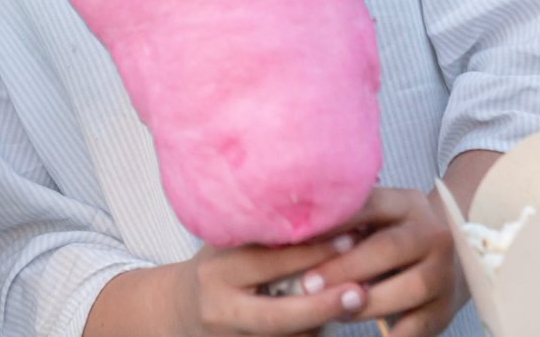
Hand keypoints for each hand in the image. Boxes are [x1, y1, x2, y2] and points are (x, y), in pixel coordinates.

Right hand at [164, 236, 354, 335]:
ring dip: (324, 322)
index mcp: (217, 271)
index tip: (350, 237)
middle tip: (360, 291)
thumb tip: (326, 214)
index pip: (269, 261)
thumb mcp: (230, 245)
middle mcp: (221, 310)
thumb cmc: (216, 269)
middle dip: (322, 305)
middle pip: (278, 315)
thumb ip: (266, 237)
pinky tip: (330, 316)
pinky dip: (312, 334)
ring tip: (355, 298)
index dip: (312, 251)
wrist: (180, 311)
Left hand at [287, 187, 460, 336]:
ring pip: (409, 287)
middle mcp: (431, 233)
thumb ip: (343, 225)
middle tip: (305, 285)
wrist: (450, 264)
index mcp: (406, 203)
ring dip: (366, 303)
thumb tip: (287, 233)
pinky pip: (419, 326)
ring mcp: (444, 272)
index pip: (368, 205)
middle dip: (344, 268)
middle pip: (388, 248)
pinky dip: (393, 336)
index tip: (295, 239)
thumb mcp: (374, 222)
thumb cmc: (390, 241)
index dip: (333, 223)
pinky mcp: (446, 308)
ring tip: (333, 311)